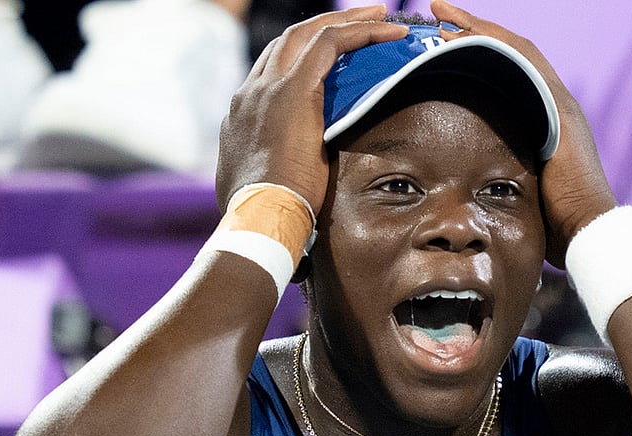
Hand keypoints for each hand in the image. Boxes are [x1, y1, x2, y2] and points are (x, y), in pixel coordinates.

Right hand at [215, 7, 407, 212]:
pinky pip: (329, 44)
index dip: (303, 58)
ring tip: (380, 16)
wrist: (259, 220)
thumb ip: (273, 172)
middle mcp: (250, 93)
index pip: (273, 71)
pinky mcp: (292, 91)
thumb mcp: (265, 187)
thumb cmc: (267, 217)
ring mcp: (266, 88)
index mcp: (243, 115)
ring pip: (307, 34)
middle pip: (289, 42)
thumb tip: (285, 182)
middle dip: (326, 27)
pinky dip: (359, 33)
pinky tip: (388, 31)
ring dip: (347, 22)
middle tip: (364, 20)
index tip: (333, 58)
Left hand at [431, 0, 616, 268]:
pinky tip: (464, 34)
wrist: (587, 234)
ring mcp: (560, 104)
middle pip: (510, 52)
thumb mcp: (517, 194)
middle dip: (473, 29)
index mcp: (545, 121)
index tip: (442, 39)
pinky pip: (522, 62)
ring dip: (477, 29)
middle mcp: (555, 104)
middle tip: (436, 14)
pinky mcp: (559, 109)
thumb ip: (498, 180)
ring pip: (514, 49)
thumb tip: (463, 191)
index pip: (508, 73)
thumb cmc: (553, 227)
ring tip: (441, 16)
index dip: (477, 51)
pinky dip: (493, 43)